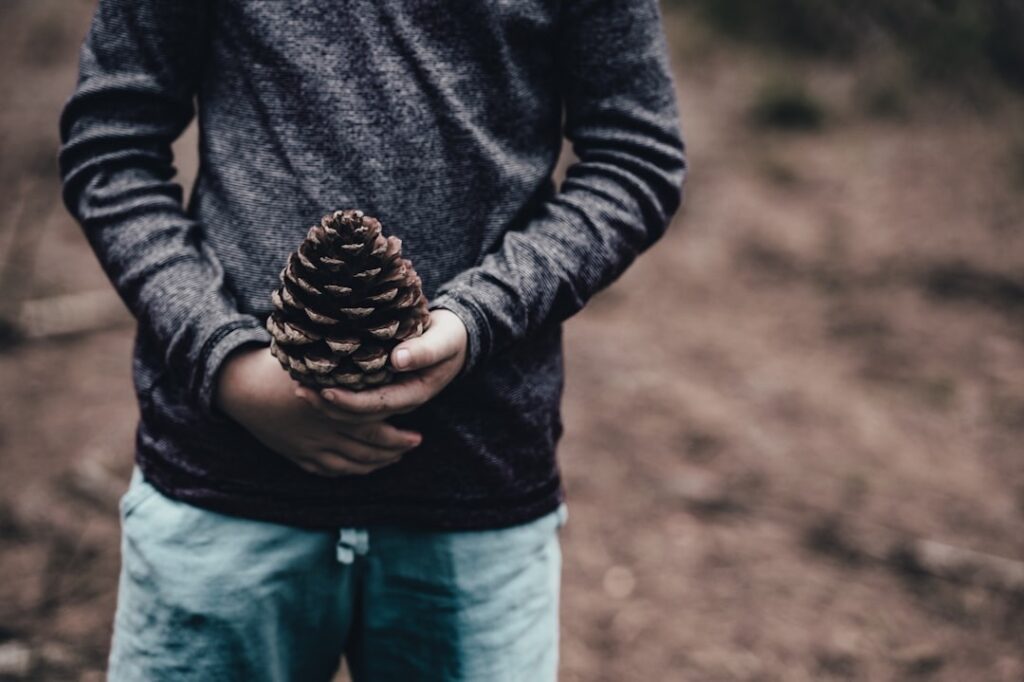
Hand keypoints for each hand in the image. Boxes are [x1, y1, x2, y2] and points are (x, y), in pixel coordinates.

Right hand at [214, 345, 421, 476]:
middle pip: (367, 447)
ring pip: (351, 463)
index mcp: (331, 406)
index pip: (373, 424)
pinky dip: (351, 470)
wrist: (239, 387)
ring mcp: (309, 446)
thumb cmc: (279, 366)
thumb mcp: (315, 359)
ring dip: (377, 462)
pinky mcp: (297, 455)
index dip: (397, 431)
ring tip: (396, 455)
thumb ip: (348, 364)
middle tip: (415, 442)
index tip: (417, 430)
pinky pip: (329, 470)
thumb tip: (386, 354)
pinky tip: (365, 466)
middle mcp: (323, 430)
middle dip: (394, 449)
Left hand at [295, 308, 467, 424]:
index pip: (375, 405)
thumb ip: (424, 351)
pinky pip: (354, 395)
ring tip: (298, 386)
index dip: (349, 402)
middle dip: (327, 406)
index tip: (324, 391)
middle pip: (358, 414)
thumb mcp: (444, 341)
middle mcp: (398, 400)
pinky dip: (332, 390)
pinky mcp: (381, 386)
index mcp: (413, 394)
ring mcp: (389, 396)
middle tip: (298, 390)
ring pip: (353, 410)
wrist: (457, 339)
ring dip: (325, 402)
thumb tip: (397, 359)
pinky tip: (313, 378)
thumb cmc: (450, 337)